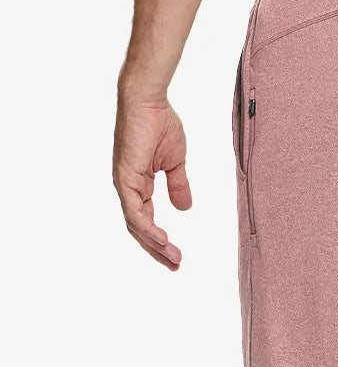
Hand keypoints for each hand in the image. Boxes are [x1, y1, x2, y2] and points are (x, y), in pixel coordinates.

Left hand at [113, 86, 191, 269]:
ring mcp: (124, 184)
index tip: (177, 255)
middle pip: (139, 228)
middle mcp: (127, 187)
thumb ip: (178, 186)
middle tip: (175, 265)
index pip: (146, 220)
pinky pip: (135, 211)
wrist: (149, 101)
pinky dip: (147, 228)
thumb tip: (184, 208)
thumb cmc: (160, 123)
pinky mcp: (125, 178)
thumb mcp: (175, 163)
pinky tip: (162, 240)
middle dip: (157, 249)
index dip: (160, 240)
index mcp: (137, 185)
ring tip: (172, 258)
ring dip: (155, 244)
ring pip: (136, 225)